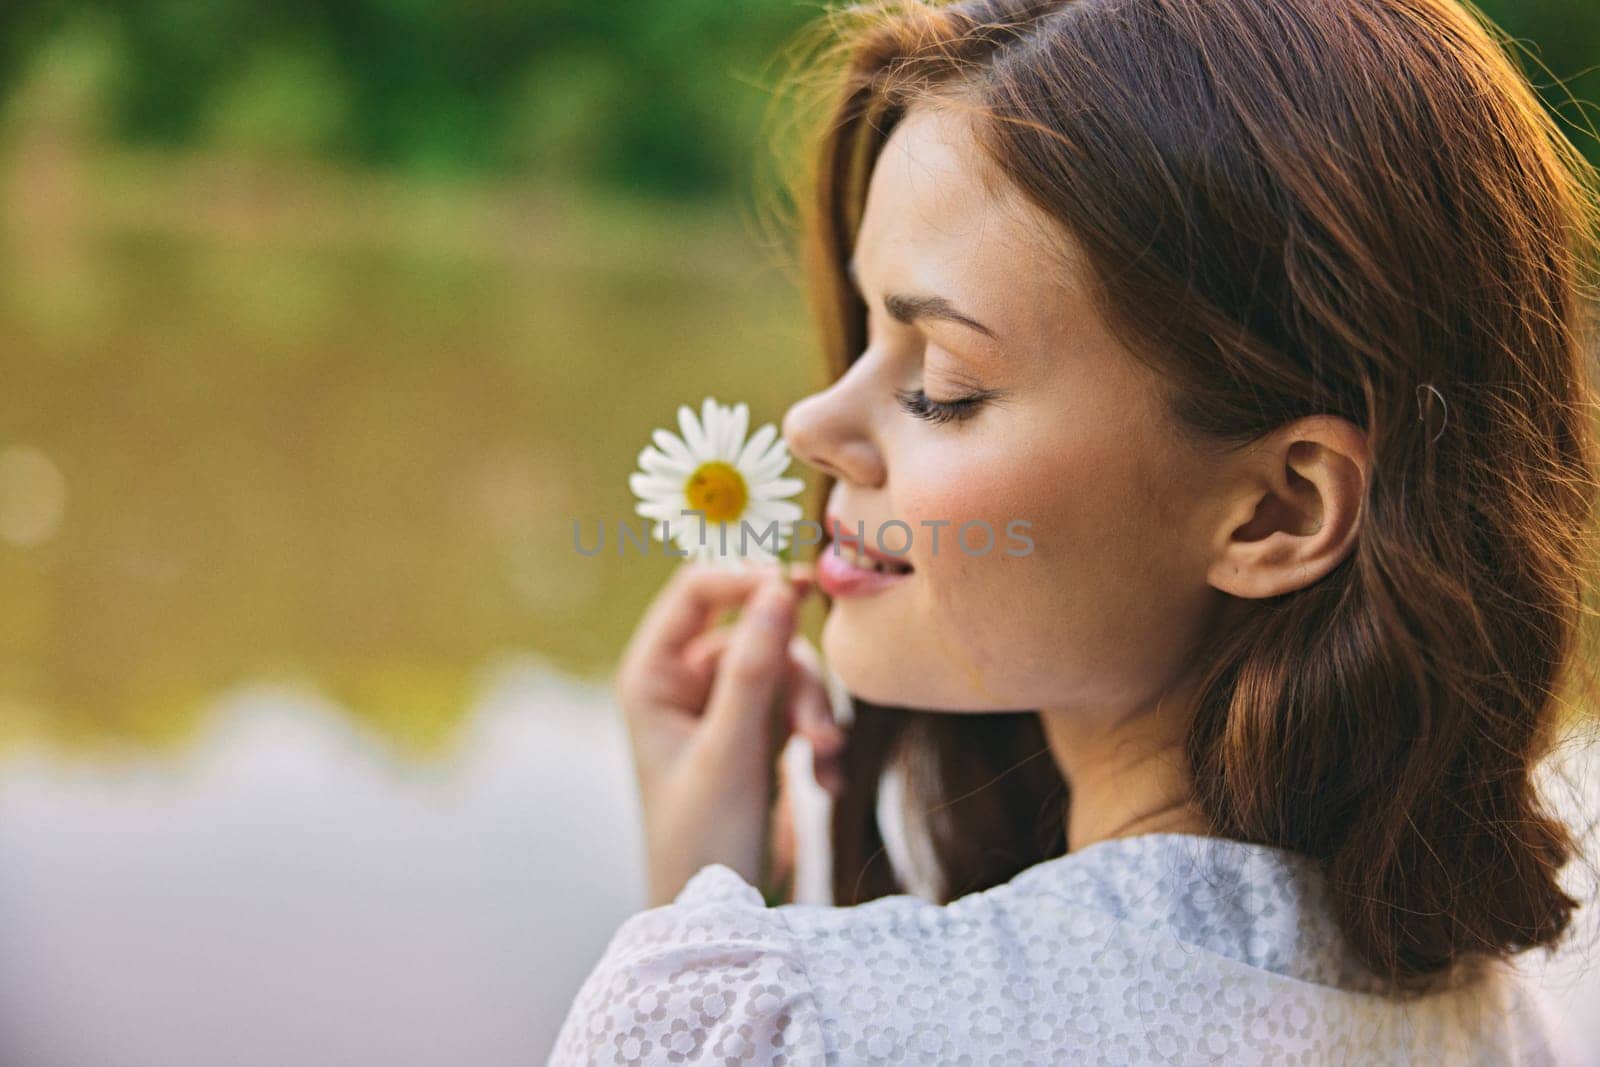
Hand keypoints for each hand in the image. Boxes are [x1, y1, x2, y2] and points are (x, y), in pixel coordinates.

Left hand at [615, 560, 845, 905]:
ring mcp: (724, 708)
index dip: (748, 579)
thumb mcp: (730, 751)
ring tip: (827, 761)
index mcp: (652, 676)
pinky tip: (828, 781)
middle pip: (756, 631)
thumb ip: (754, 668)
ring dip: (815, 711)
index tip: (801, 586)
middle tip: (820, 730)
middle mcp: (684, 684)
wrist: (722, 920)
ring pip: (787, 668)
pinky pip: (801, 705)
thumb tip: (778, 587)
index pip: (698, 590)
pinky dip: (820, 737)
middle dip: (795, 675)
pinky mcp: (758, 734)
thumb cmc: (703, 841)